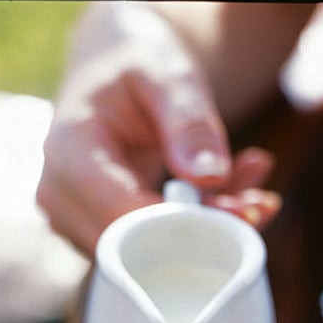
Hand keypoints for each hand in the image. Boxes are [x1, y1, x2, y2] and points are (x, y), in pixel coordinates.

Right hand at [36, 3, 282, 255]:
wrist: (114, 70)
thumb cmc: (137, 65)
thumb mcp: (167, 74)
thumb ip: (188, 122)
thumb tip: (210, 175)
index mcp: (68, 154)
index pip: (126, 219)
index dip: (188, 226)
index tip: (244, 211)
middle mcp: (61, 199)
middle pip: (139, 248)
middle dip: (207, 234)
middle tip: (260, 205)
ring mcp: (76, 224)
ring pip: (151, 257)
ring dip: (210, 233)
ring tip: (255, 194)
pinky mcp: (101, 238)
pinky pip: (155, 251)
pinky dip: (199, 229)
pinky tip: (234, 198)